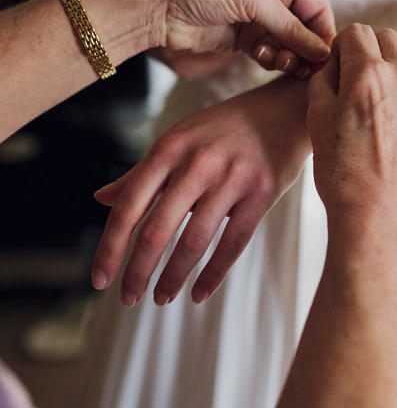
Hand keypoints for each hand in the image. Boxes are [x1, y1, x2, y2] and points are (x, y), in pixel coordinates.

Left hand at [91, 77, 311, 305]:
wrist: (286, 108)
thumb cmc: (227, 127)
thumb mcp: (180, 138)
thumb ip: (142, 172)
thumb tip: (101, 199)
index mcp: (170, 148)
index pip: (129, 207)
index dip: (110, 247)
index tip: (99, 279)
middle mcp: (198, 163)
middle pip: (156, 230)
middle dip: (137, 272)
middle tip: (128, 298)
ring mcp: (232, 177)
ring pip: (194, 242)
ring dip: (172, 278)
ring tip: (161, 298)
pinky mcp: (263, 192)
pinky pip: (233, 242)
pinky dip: (213, 274)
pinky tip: (199, 293)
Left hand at [147, 0, 336, 78]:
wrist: (156, 4)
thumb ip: (291, 27)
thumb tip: (323, 53)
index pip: (317, 6)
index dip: (324, 33)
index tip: (327, 58)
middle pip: (306, 28)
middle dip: (306, 48)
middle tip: (303, 66)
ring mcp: (258, 17)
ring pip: (290, 44)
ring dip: (288, 56)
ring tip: (279, 62)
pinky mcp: (244, 38)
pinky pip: (271, 53)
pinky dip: (272, 60)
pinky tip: (262, 59)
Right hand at [306, 25, 396, 239]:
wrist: (379, 213)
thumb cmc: (341, 169)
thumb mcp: (317, 116)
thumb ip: (326, 76)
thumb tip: (336, 61)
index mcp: (369, 73)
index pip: (356, 31)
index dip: (340, 47)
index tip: (333, 69)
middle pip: (386, 37)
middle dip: (366, 48)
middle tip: (349, 79)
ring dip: (384, 70)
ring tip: (365, 106)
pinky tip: (381, 125)